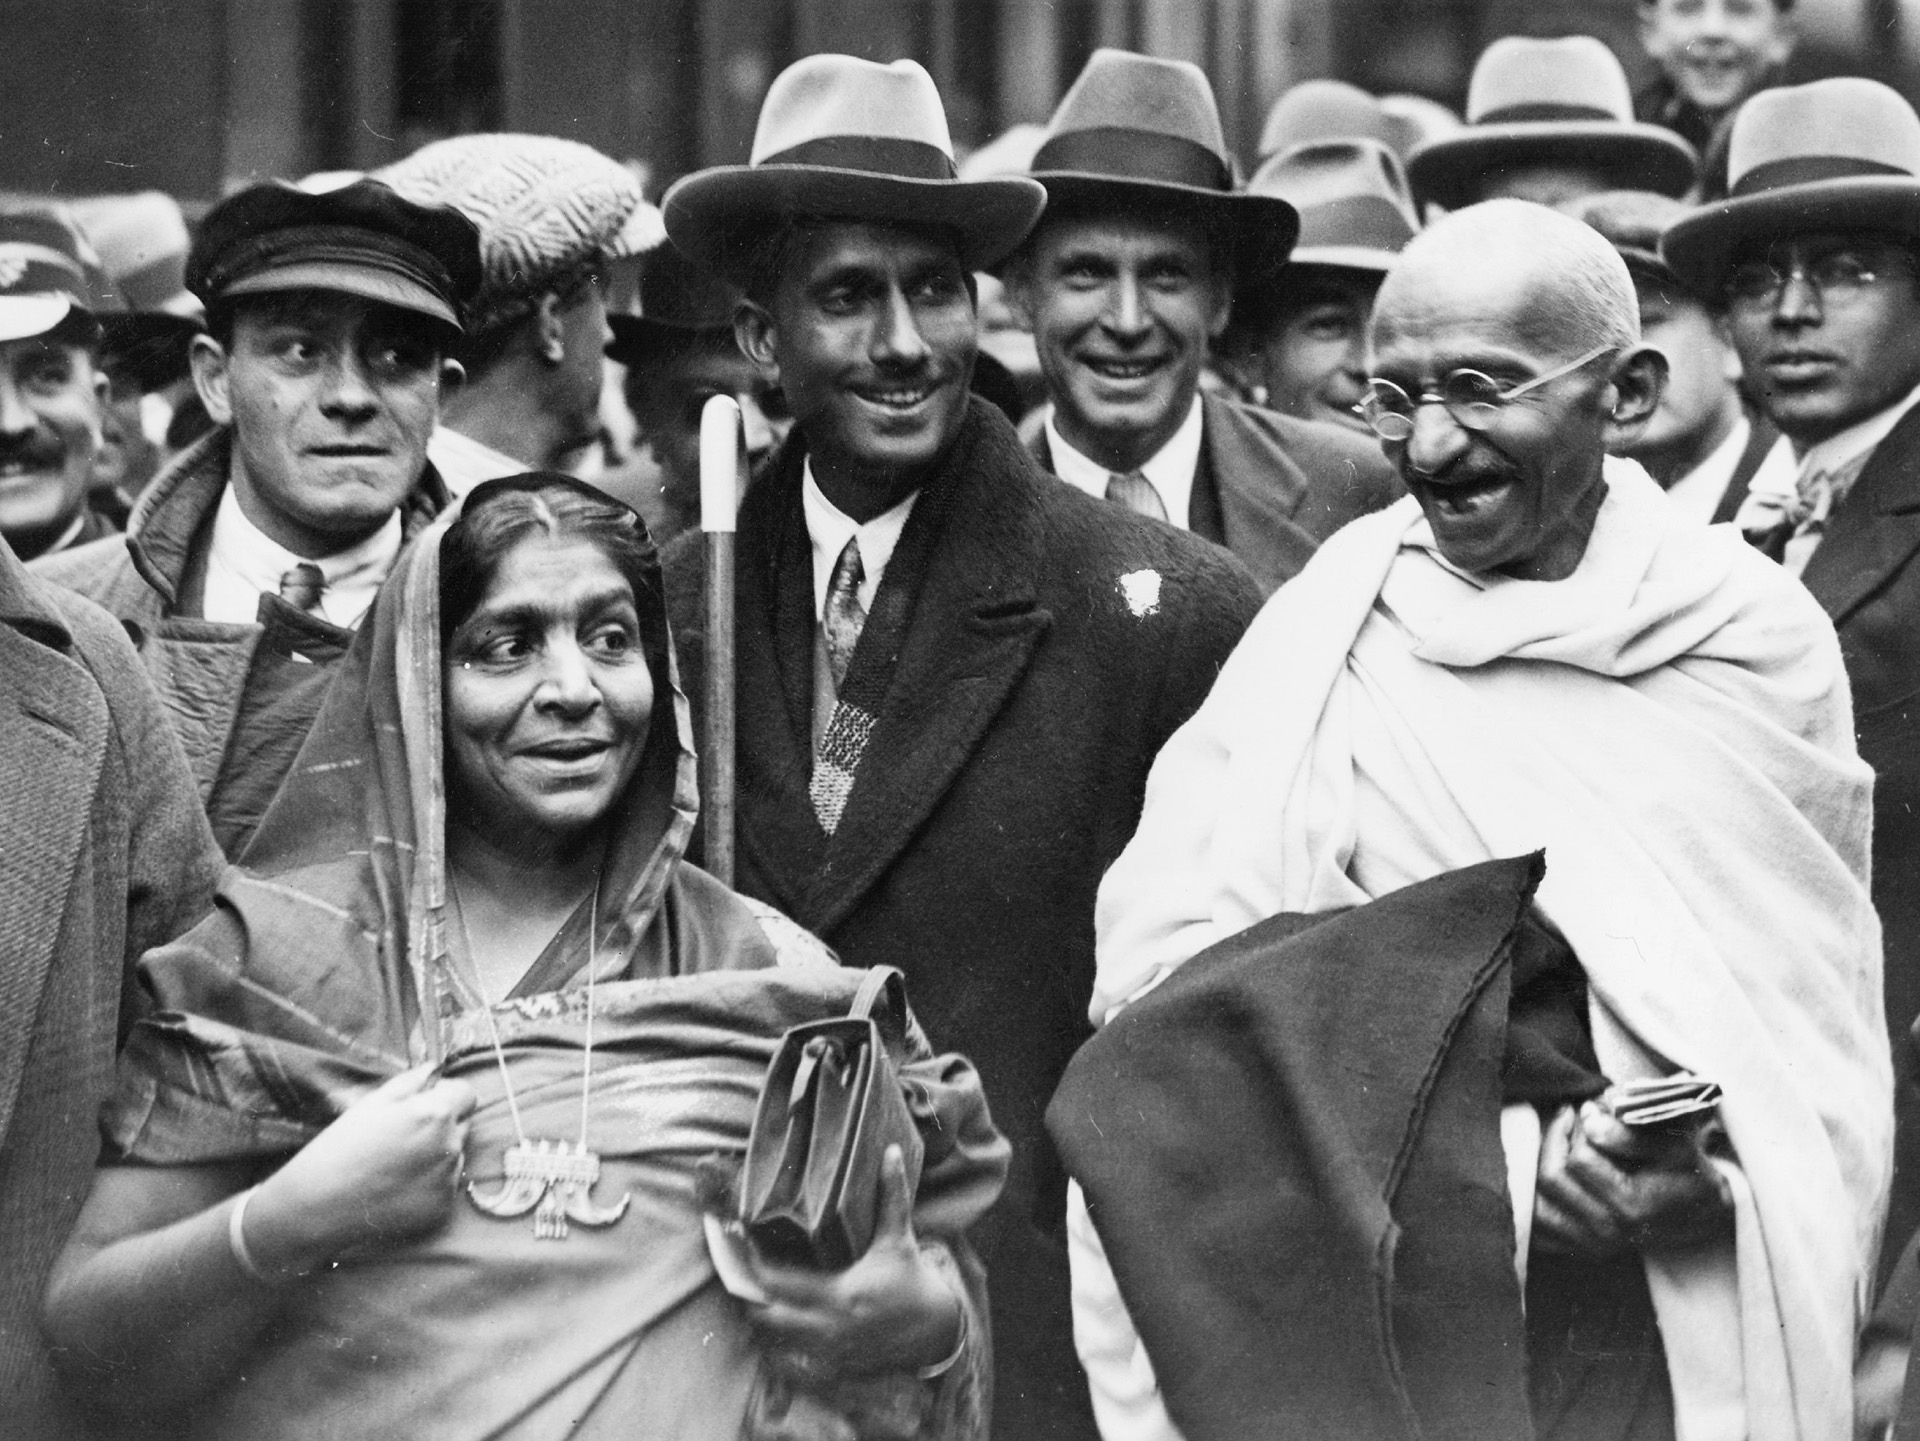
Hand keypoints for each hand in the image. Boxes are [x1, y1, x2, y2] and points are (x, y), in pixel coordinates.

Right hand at [246, 1064, 476, 1275]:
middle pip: (462, 1125)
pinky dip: (429, 1185)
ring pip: (454, 1156)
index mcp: (435, 1113)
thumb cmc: (340, 1148)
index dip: (447, 1096)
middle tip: (403, 1137)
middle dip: (441, 1125)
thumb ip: (410, 1083)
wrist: (318, 1207)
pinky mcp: (442, 1208)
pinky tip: (397, 1188)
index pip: (466, 1095)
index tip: (427, 1104)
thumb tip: (434, 1070)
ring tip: (395, 1166)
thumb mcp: (370, 1104)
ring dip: (436, 1155)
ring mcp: (448, 1179)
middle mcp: (450, 1145)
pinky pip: (445, 1186)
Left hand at [733, 1145, 962, 1382]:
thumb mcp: (898, 1238)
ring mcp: (826, 1351)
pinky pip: (786, 1354)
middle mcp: (828, 1327)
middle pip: (764, 1316)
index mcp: (840, 1294)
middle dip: (744, 1292)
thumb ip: (891, 1196)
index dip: (752, 1265)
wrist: (934, 1331)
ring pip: (771, 1337)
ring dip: (756, 1313)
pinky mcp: (828, 1364)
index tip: (738, 1242)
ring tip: (743, 1284)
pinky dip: (772, 1334)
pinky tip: (767, 1311)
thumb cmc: (911, 1279)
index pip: (780, 1284)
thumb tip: (893, 1152)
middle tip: (731, 1265)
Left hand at [1533, 1101, 1732, 1258]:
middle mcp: (1606, 1232)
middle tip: (1568, 1120)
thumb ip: (1629, 1134)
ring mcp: (1588, 1244)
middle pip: (1550, 1177)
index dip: (1576, 1127)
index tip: (1585, 1109)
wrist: (1697, 1209)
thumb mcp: (1673, 1143)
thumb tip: (1588, 1120)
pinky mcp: (1574, 1248)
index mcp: (1631, 1207)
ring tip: (1558, 1142)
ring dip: (1537, 1163)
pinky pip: (1532, 1223)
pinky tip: (1546, 1167)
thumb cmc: (1684, 1168)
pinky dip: (1529, 1195)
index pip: (1578, 1159)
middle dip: (1554, 1139)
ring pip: (1533, 1201)